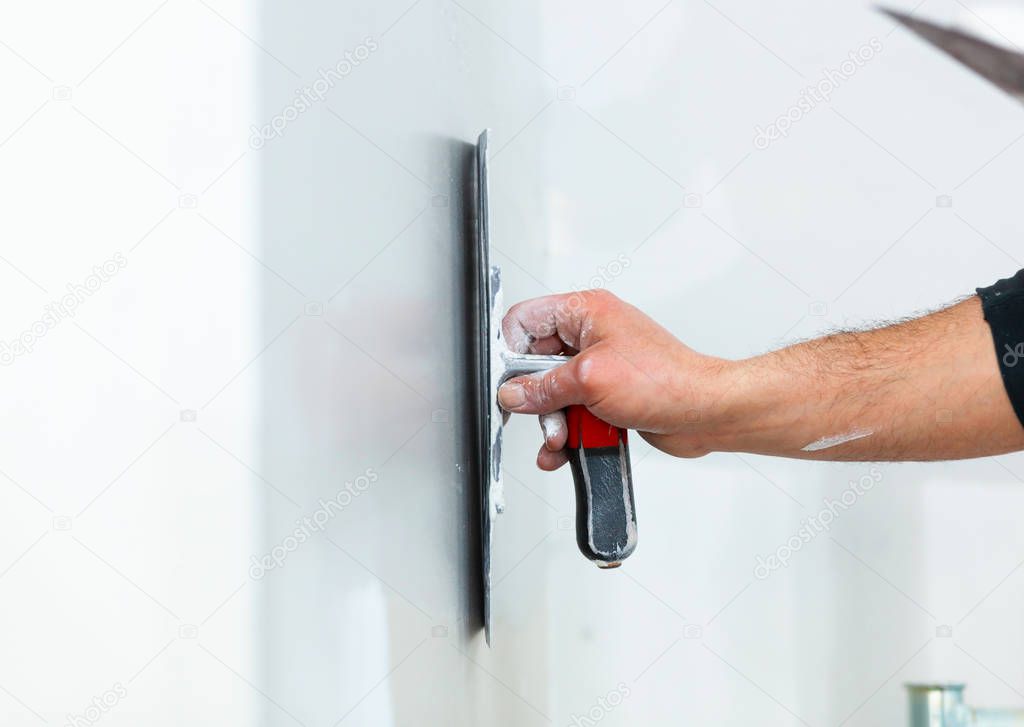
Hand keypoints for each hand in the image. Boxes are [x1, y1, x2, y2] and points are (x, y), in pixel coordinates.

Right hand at [498, 290, 736, 469]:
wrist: (704, 412)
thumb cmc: (666, 381)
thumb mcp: (590, 380)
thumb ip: (543, 387)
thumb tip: (513, 394)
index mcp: (585, 312)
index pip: (526, 321)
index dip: (509, 351)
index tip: (507, 382)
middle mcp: (591, 336)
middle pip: (536, 363)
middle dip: (535, 397)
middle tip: (542, 416)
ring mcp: (600, 367)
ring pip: (553, 394)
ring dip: (553, 421)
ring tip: (562, 437)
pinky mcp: (607, 395)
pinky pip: (573, 412)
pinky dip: (568, 432)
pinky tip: (566, 449)